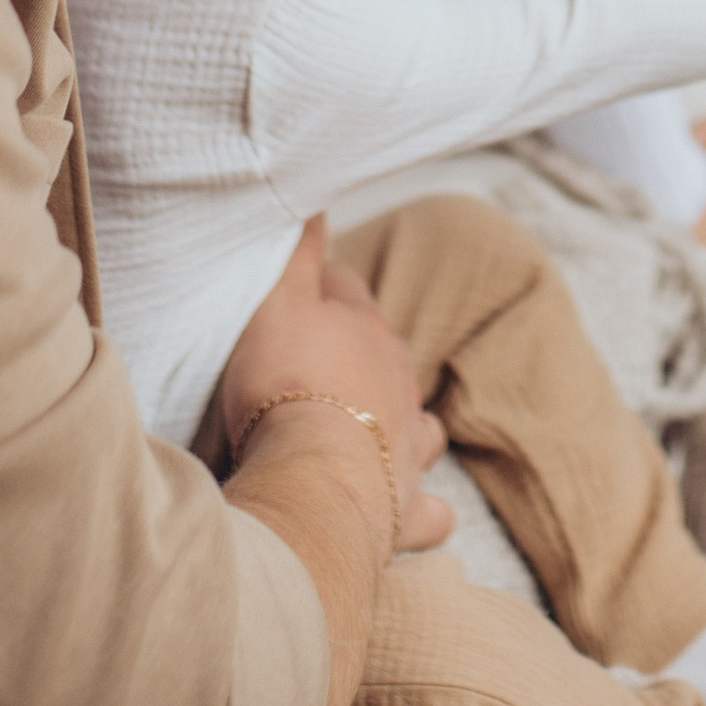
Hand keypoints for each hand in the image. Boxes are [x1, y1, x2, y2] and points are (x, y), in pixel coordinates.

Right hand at [219, 220, 453, 554]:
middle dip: (360, 357)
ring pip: (420, 428)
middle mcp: (398, 386)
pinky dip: (420, 509)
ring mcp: (408, 449)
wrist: (312, 480)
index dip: (321, 292)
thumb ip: (297, 250)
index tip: (298, 295)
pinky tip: (407, 511)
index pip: (346, 294)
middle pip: (385, 357)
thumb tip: (315, 193)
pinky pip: (428, 512)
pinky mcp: (405, 510)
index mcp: (367, 332)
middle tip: (317, 368)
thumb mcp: (276, 301)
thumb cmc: (286, 386)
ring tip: (369, 433)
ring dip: (401, 427)